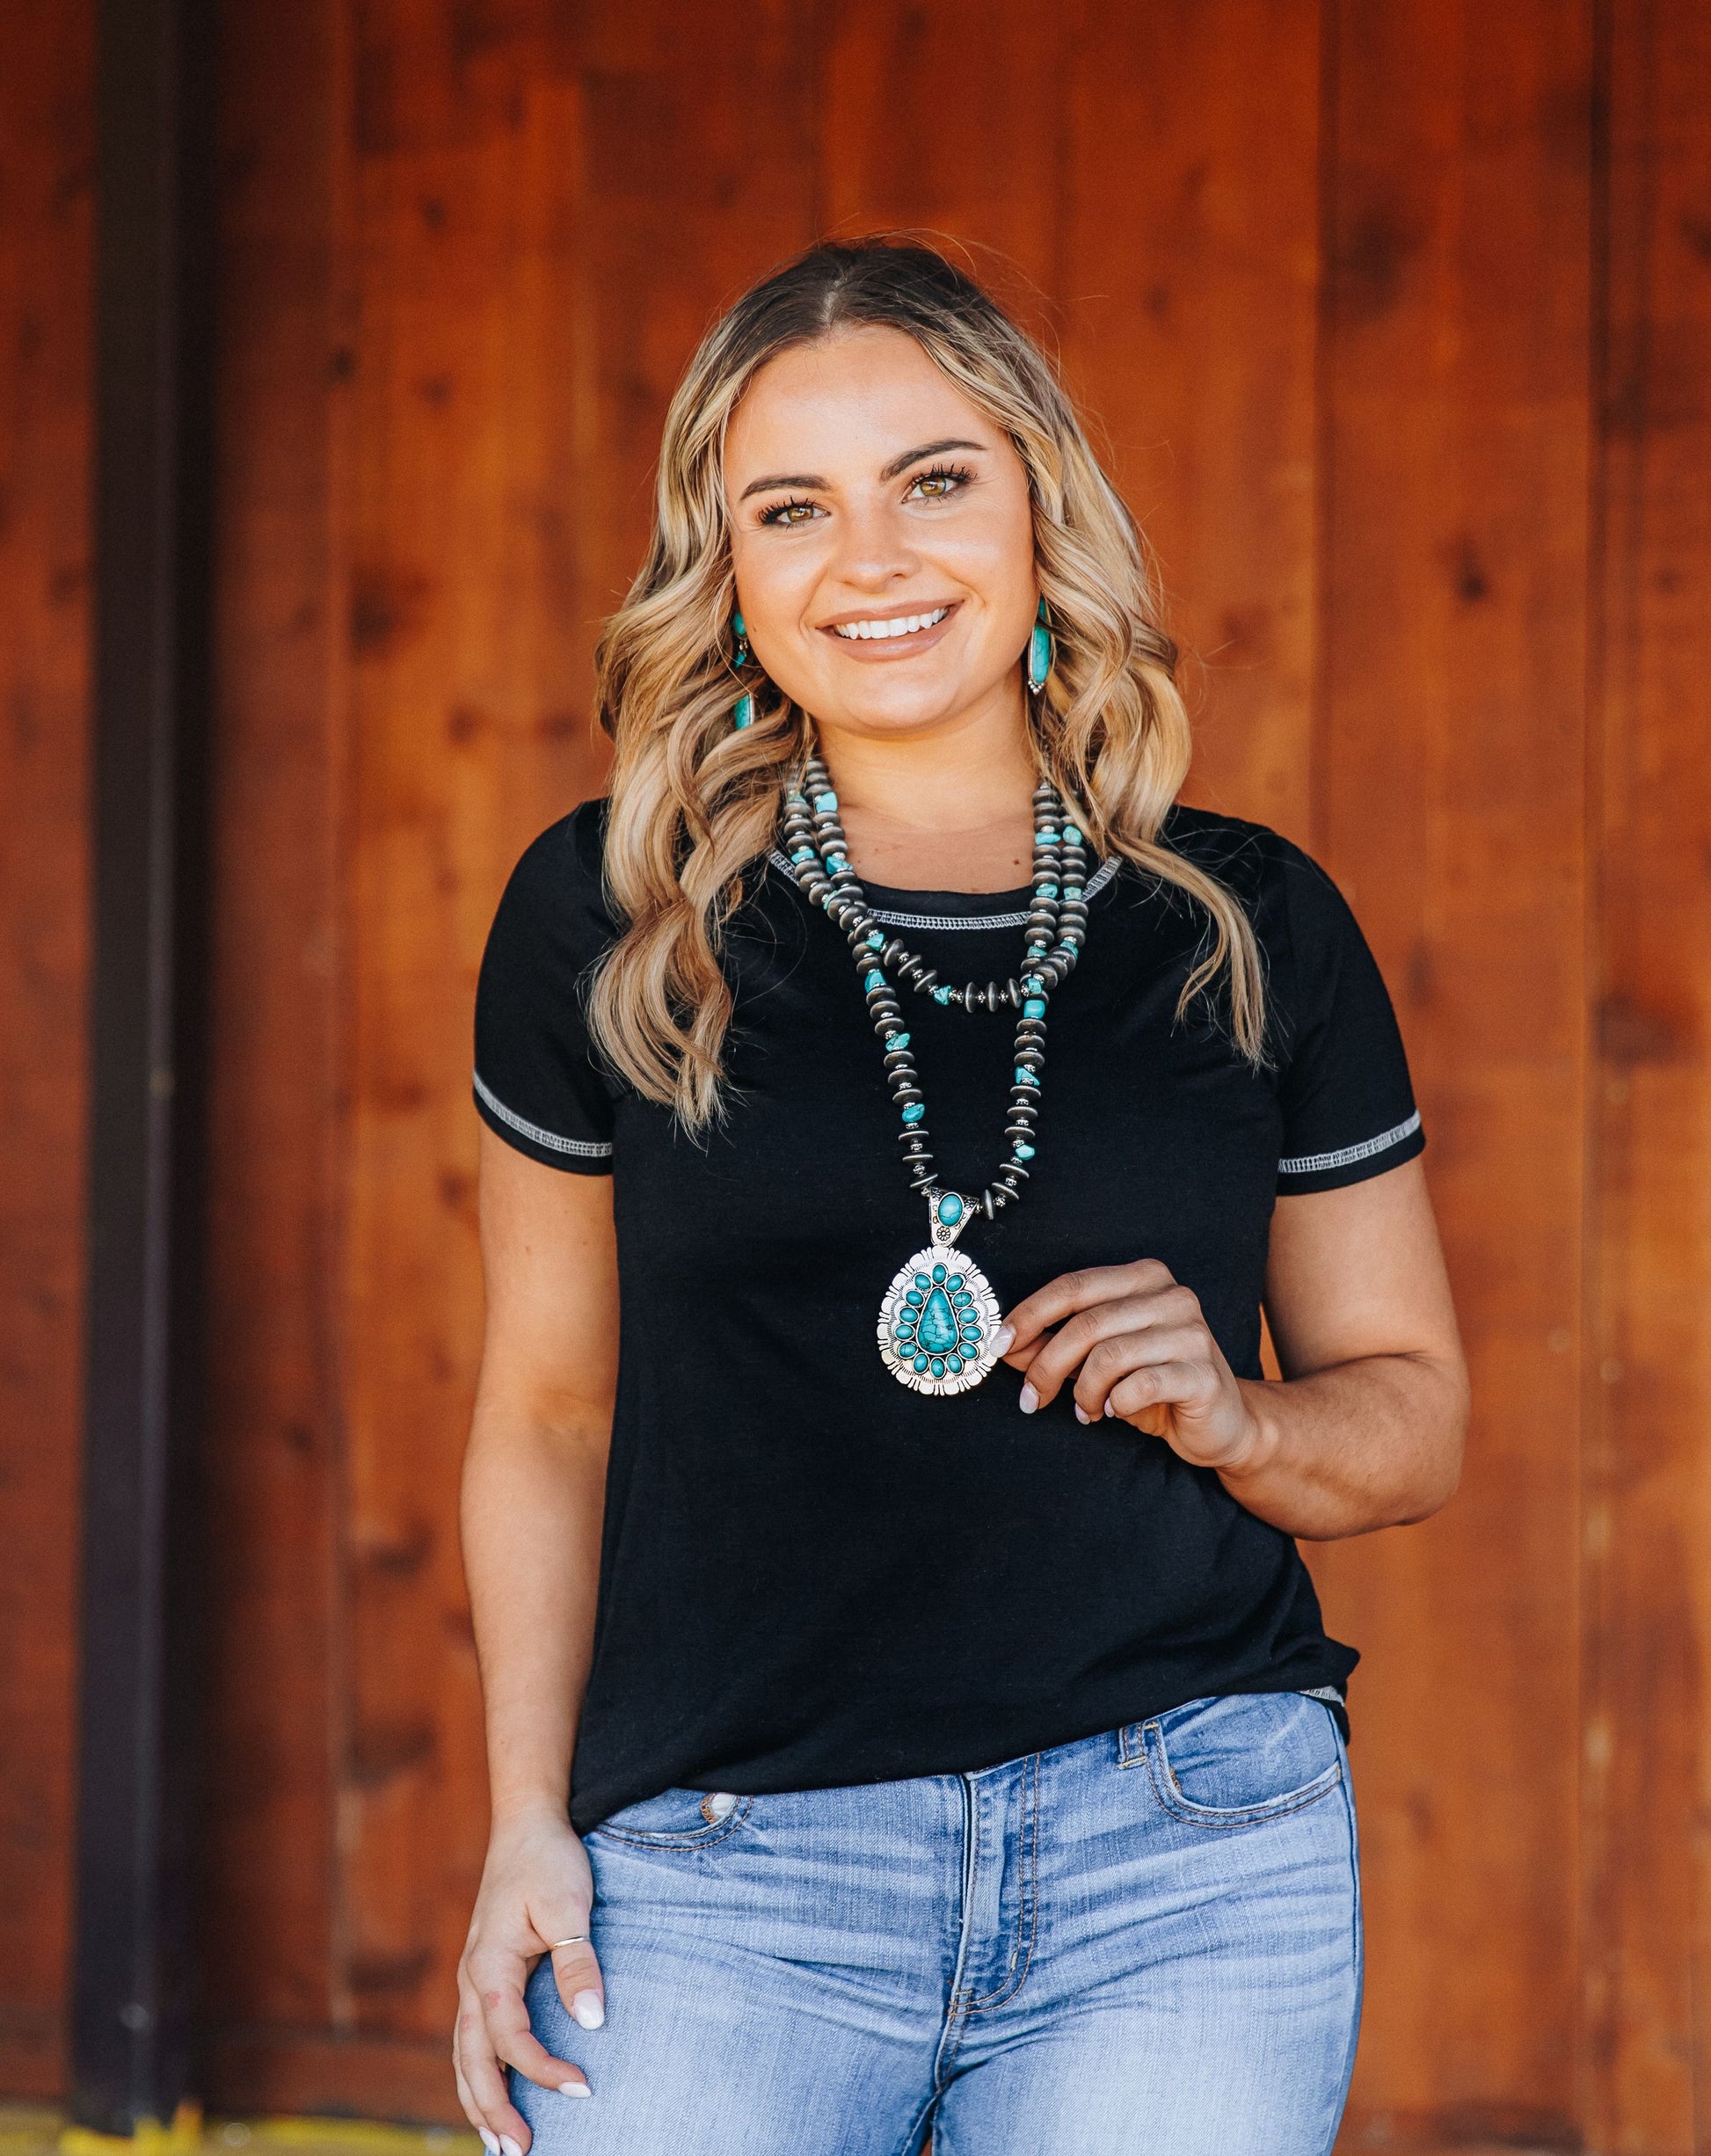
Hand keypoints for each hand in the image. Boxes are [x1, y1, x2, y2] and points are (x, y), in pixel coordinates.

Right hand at [454, 1806, 602, 2145]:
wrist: (527, 1827)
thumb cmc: (548, 1863)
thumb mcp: (569, 1906)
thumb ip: (578, 1963)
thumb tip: (593, 2022)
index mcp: (490, 1966)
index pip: (510, 2037)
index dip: (543, 2070)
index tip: (582, 2088)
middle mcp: (473, 1980)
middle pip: (472, 2061)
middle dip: (493, 2110)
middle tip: (520, 2151)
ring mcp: (473, 1980)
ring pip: (464, 2055)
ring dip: (478, 2100)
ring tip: (499, 2145)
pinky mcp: (484, 1978)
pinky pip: (471, 2039)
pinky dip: (477, 2074)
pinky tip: (493, 2096)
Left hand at [998, 1259, 1267, 1473]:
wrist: (1221, 1423)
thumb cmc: (1152, 1385)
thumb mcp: (1099, 1361)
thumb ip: (1056, 1346)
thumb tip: (1005, 1346)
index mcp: (1144, 1278)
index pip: (1073, 1286)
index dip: (1029, 1314)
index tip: (998, 1345)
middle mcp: (1172, 1296)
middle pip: (1086, 1323)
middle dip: (1047, 1365)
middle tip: (1032, 1399)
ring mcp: (1192, 1332)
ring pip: (1109, 1355)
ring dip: (1083, 1391)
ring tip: (1085, 1409)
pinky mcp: (1203, 1373)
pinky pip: (1138, 1385)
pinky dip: (1114, 1404)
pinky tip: (1114, 1412)